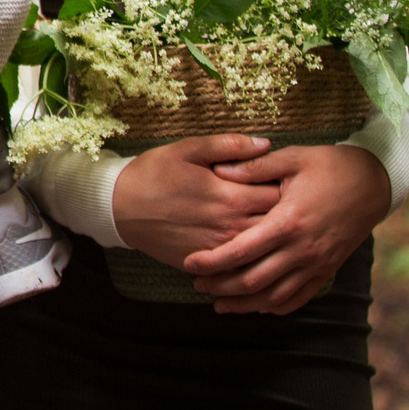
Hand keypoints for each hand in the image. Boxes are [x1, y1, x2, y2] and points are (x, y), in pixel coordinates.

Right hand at [110, 133, 280, 286]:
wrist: (118, 208)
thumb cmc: (153, 174)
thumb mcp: (187, 149)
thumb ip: (230, 146)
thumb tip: (267, 144)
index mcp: (232, 196)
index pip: (282, 194)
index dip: (289, 186)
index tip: (287, 180)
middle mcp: (232, 227)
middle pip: (281, 225)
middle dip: (288, 213)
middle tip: (287, 202)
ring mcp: (222, 249)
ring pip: (266, 249)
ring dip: (274, 237)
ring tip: (275, 225)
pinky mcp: (211, 264)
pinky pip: (244, 266)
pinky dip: (254, 257)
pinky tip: (254, 247)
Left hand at [182, 144, 390, 314]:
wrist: (374, 182)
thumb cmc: (330, 166)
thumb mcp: (292, 157)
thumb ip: (254, 166)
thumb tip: (219, 170)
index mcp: (288, 221)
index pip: (242, 251)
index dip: (212, 261)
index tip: (189, 265)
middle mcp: (303, 249)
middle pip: (255, 280)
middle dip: (222, 287)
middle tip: (197, 285)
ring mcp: (317, 263)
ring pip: (276, 296)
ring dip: (246, 303)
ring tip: (220, 304)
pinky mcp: (328, 269)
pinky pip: (301, 297)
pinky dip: (277, 305)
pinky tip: (258, 306)